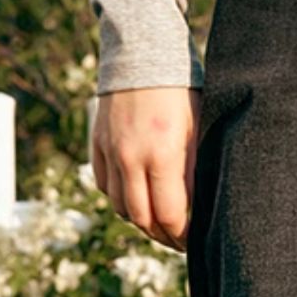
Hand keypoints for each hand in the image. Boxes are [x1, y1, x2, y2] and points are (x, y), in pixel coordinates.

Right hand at [91, 86, 198, 249]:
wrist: (142, 52)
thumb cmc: (181, 90)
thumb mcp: (198, 129)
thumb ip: (195, 170)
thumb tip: (198, 209)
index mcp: (162, 154)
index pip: (170, 215)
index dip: (183, 236)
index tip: (194, 243)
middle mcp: (131, 157)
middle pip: (142, 219)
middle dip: (162, 236)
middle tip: (179, 243)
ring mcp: (110, 152)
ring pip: (121, 207)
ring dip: (141, 221)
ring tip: (160, 225)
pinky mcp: (98, 145)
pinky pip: (106, 187)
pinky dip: (122, 200)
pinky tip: (139, 199)